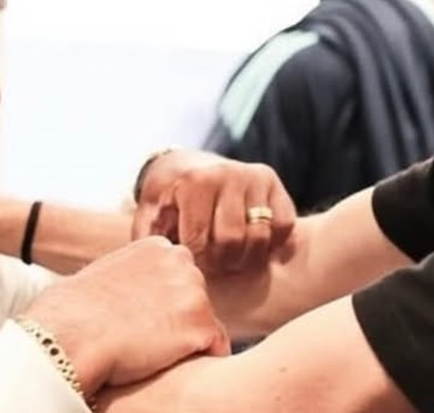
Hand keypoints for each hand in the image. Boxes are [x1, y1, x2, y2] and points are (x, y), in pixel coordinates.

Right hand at [23, 236, 227, 394]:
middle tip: (152, 338)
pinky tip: (174, 366)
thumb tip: (138, 287)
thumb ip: (135, 272)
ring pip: (207, 324)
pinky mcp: (202, 325)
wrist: (69, 337)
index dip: (165, 303)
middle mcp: (182, 262)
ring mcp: (194, 292)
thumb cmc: (73, 311)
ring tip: (157, 353)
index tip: (146, 319)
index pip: (180, 276)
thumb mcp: (107, 272)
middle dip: (180, 318)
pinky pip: (217, 348)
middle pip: (196, 297)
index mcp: (159, 247)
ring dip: (189, 340)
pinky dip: (202, 360)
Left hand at [132, 150, 296, 274]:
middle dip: (220, 262)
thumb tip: (159, 268)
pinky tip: (249, 244)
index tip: (191, 262)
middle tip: (211, 263)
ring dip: (245, 258)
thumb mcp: (149, 214)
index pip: (200, 242)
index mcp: (195, 182)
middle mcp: (228, 174)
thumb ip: (149, 240)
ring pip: (260, 238)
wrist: (186, 165)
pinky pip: (283, 226)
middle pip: (232, 241)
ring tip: (228, 258)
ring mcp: (254, 177)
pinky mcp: (273, 183)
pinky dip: (270, 244)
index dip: (196, 262)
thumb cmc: (166, 199)